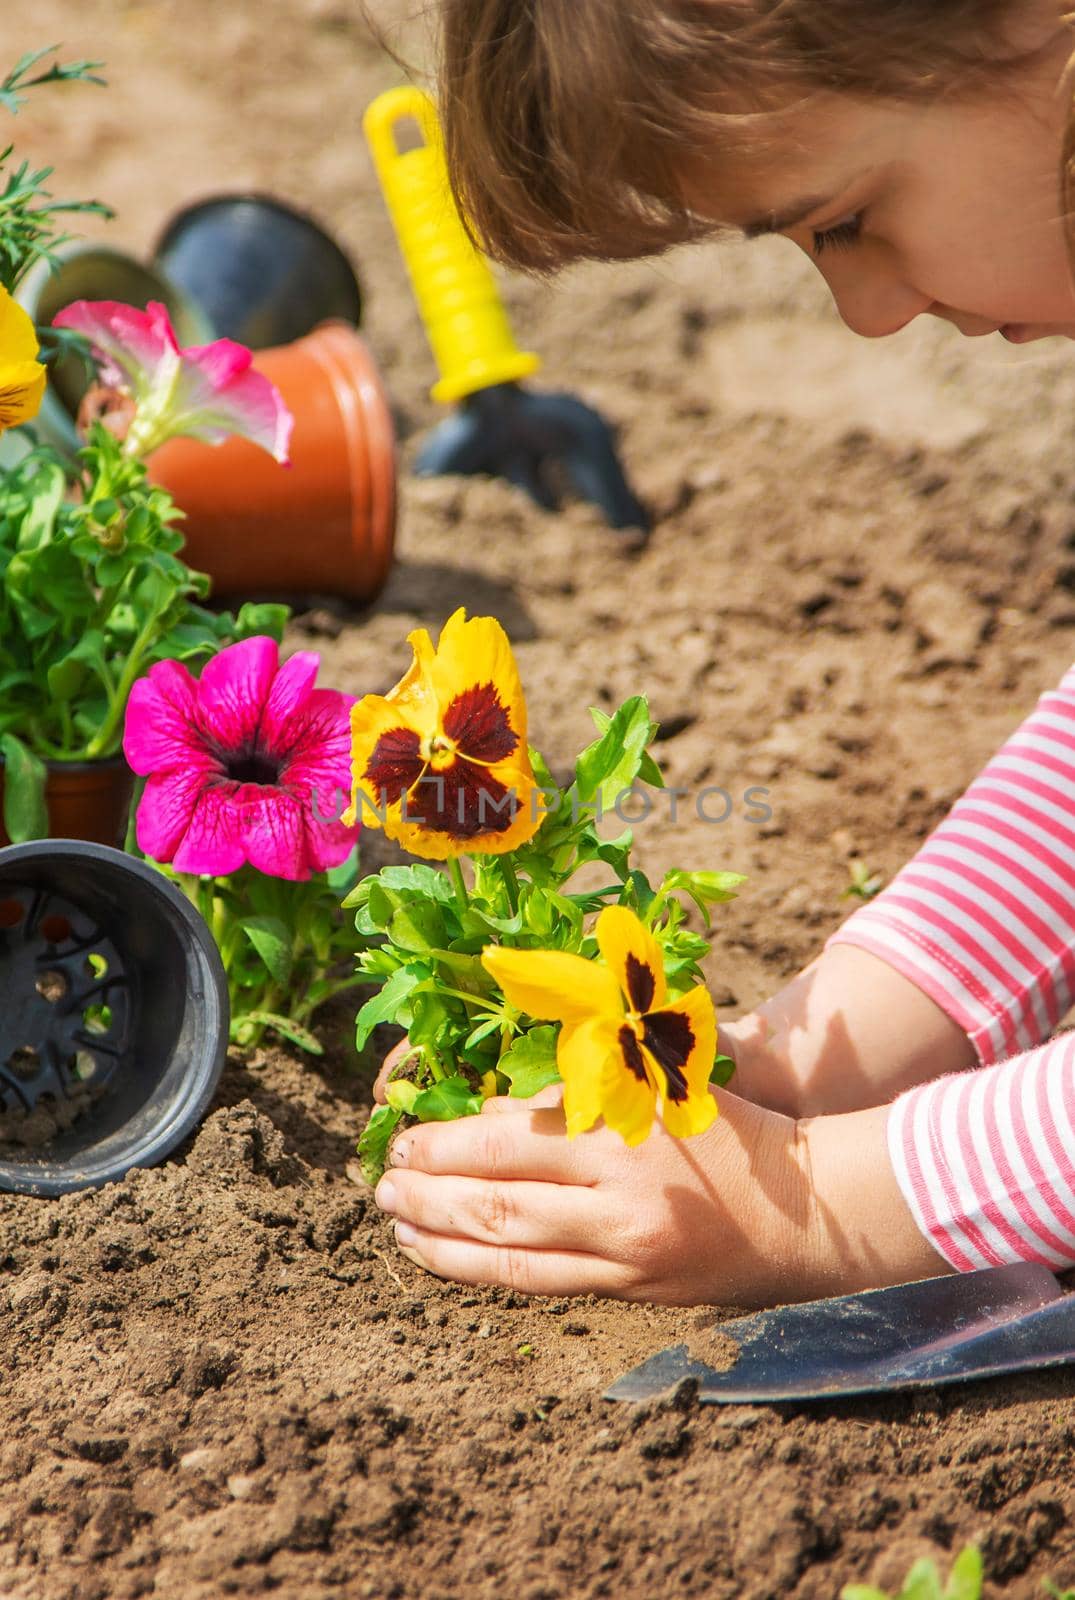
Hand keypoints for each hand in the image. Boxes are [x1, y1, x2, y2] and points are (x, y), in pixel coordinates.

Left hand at [374, 1084, 815, 1305]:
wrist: (809, 1212)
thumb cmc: (731, 1133)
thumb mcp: (661, 1091)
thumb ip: (581, 1097)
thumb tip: (497, 1112)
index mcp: (623, 1133)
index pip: (510, 1139)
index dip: (448, 1141)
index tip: (407, 1139)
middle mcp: (618, 1197)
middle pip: (496, 1198)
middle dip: (428, 1191)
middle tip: (382, 1183)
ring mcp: (623, 1253)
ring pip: (508, 1250)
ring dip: (440, 1238)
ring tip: (395, 1224)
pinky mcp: (629, 1291)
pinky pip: (540, 1283)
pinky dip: (482, 1272)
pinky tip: (445, 1262)